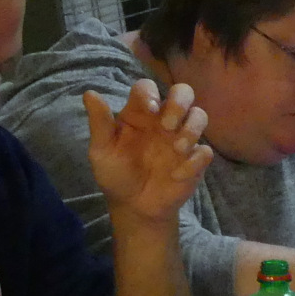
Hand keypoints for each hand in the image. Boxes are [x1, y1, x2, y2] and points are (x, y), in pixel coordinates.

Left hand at [85, 81, 211, 226]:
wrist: (133, 208)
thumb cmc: (116, 174)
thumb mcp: (102, 151)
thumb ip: (100, 124)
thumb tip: (89, 93)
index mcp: (140, 114)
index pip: (148, 88)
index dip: (150, 93)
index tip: (149, 109)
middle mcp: (163, 120)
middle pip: (183, 92)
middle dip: (180, 102)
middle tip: (168, 125)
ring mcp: (181, 138)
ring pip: (199, 115)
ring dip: (192, 128)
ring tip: (177, 149)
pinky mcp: (194, 160)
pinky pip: (205, 151)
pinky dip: (194, 161)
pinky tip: (177, 175)